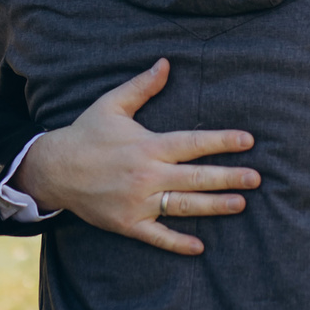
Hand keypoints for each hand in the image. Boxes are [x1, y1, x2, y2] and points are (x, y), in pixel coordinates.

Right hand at [11, 58, 257, 256]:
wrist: (53, 170)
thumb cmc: (86, 134)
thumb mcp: (111, 105)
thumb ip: (142, 86)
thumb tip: (166, 63)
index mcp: (147, 146)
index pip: (192, 142)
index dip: (222, 141)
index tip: (248, 140)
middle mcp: (146, 175)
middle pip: (196, 177)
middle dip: (229, 177)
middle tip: (257, 178)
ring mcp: (138, 202)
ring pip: (184, 206)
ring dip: (214, 206)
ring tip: (240, 204)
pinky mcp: (128, 223)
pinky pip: (157, 236)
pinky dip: (178, 242)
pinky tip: (199, 247)